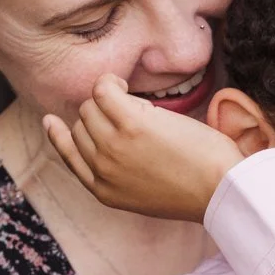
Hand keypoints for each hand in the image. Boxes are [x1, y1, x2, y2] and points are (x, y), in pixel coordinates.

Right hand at [41, 73, 244, 220]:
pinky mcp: (130, 124)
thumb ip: (124, 174)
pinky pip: (103, 89)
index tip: (53, 121)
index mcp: (104, 192)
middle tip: (131, 113)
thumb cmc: (197, 188)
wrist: (220, 190)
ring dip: (108, 97)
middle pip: (81, 125)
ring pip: (91, 106)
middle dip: (101, 114)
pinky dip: (110, 81)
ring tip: (134, 100)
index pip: (69, 158)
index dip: (61, 137)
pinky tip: (125, 84)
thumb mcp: (147, 193)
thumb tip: (114, 139)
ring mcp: (113, 146)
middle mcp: (102, 170)